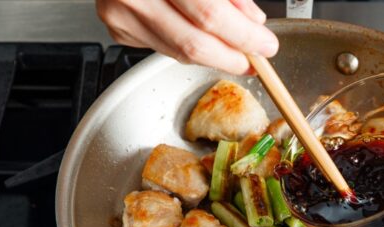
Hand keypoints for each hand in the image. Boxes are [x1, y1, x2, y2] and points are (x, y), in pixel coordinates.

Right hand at [96, 0, 277, 74]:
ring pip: (179, 52)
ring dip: (214, 56)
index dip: (243, 35)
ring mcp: (122, 13)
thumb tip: (253, 21)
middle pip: (193, 42)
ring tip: (236, 50)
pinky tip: (202, 37)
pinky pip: (163, 48)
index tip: (265, 44)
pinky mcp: (118, 26)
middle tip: (257, 57)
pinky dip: (189, 48)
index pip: (209, 14)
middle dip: (232, 56)